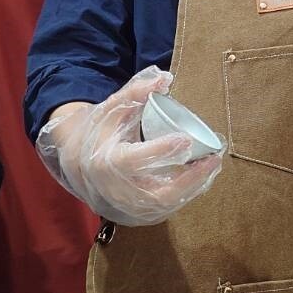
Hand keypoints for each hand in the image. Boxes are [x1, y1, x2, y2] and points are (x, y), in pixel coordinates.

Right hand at [36, 67, 222, 226]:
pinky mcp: (136, 213)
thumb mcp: (113, 107)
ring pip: (164, 205)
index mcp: (105, 161)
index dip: (160, 151)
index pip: (133, 160)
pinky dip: (186, 195)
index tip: (186, 140)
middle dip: (189, 179)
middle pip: (157, 193)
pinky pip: (165, 209)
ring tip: (212, 165)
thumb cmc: (101, 130)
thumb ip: (137, 91)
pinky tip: (202, 178)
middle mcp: (115, 189)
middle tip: (213, 159)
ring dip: (192, 188)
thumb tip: (165, 79)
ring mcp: (126, 205)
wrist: (79, 160)